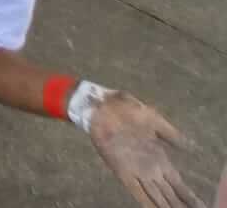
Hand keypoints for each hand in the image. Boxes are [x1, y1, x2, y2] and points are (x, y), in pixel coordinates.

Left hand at [89, 92, 204, 207]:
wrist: (102, 106)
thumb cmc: (128, 110)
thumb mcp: (154, 120)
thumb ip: (172, 135)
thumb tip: (192, 147)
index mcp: (159, 157)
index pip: (178, 183)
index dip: (188, 196)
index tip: (200, 206)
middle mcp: (149, 168)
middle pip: (168, 194)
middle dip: (178, 205)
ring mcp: (136, 170)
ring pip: (155, 195)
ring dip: (165, 206)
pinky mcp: (121, 170)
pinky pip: (135, 190)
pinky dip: (145, 202)